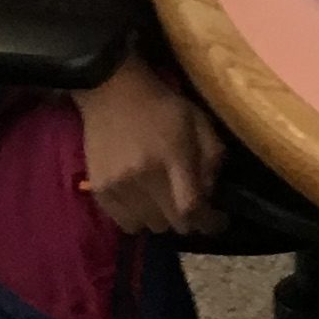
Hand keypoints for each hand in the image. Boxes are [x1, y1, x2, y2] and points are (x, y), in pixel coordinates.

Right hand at [75, 56, 225, 238]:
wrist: (111, 92)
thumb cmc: (161, 106)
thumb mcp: (198, 120)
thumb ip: (212, 157)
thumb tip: (211, 195)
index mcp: (172, 155)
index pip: (192, 207)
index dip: (209, 222)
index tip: (218, 221)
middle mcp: (144, 175)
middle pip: (173, 224)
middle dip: (189, 219)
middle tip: (190, 206)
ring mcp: (119, 186)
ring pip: (151, 227)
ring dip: (163, 219)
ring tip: (164, 201)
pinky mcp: (101, 192)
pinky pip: (127, 225)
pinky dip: (140, 219)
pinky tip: (143, 201)